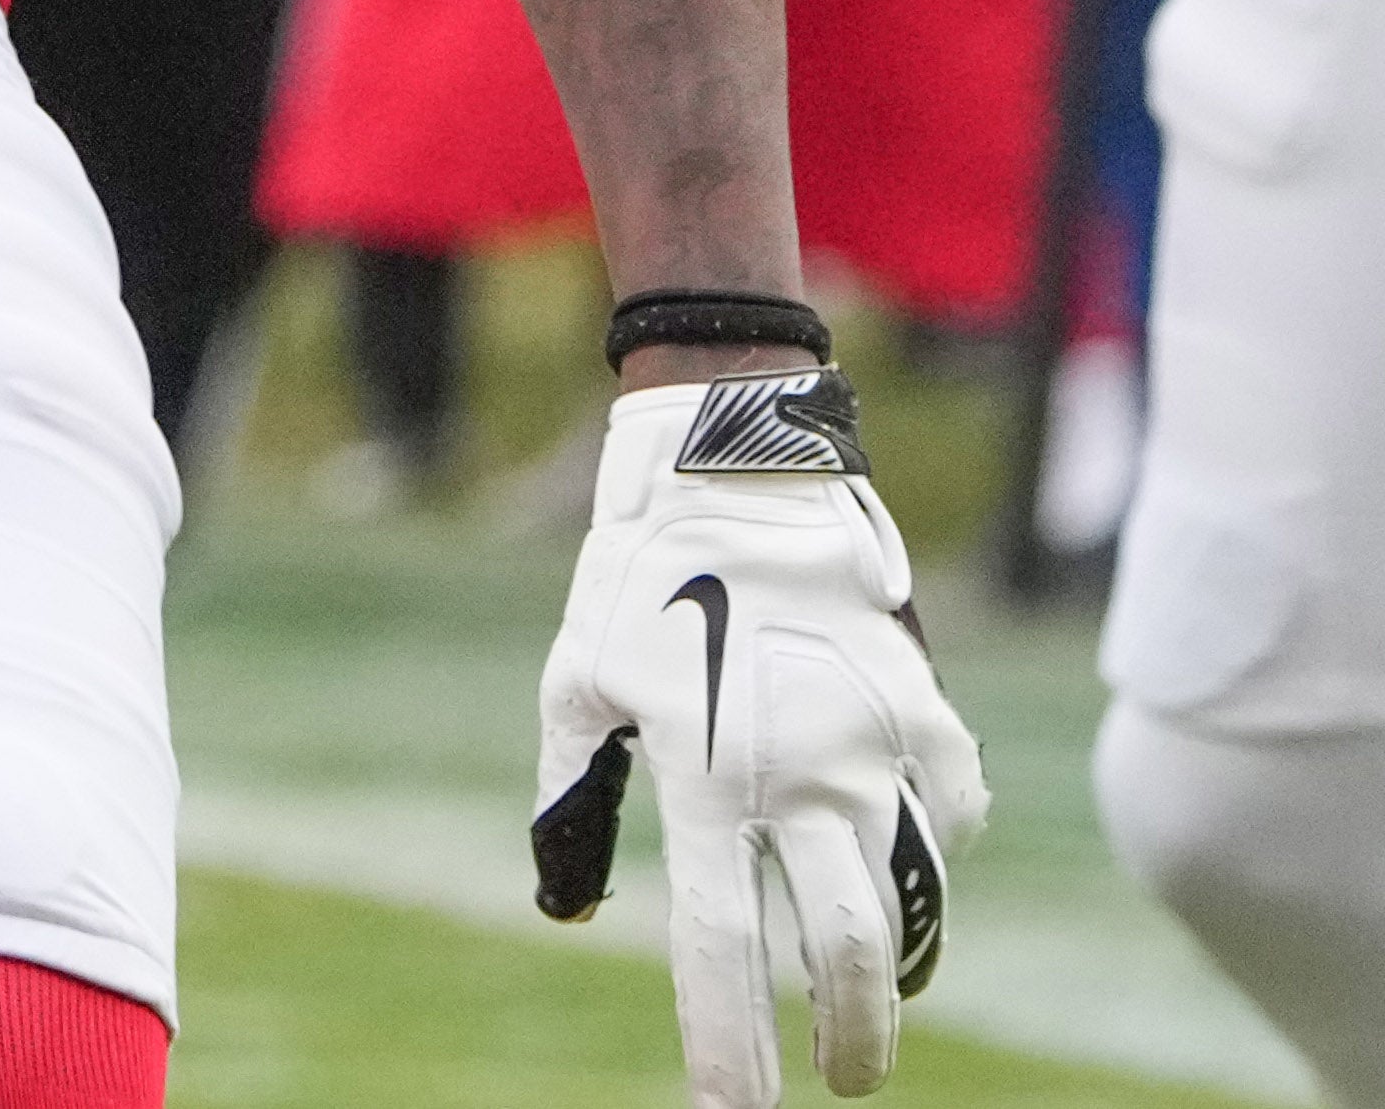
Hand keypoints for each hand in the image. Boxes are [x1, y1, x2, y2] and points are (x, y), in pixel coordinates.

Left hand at [535, 367, 992, 1107]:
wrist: (737, 469)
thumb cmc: (638, 584)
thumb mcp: (578, 688)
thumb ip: (574, 804)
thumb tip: (570, 911)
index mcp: (707, 777)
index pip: (724, 946)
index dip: (732, 1043)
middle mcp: (803, 777)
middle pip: (847, 950)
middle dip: (852, 1036)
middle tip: (843, 1079)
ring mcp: (878, 747)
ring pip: (913, 897)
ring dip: (898, 961)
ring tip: (875, 994)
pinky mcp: (928, 714)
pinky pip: (948, 815)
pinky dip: (931, 851)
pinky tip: (903, 857)